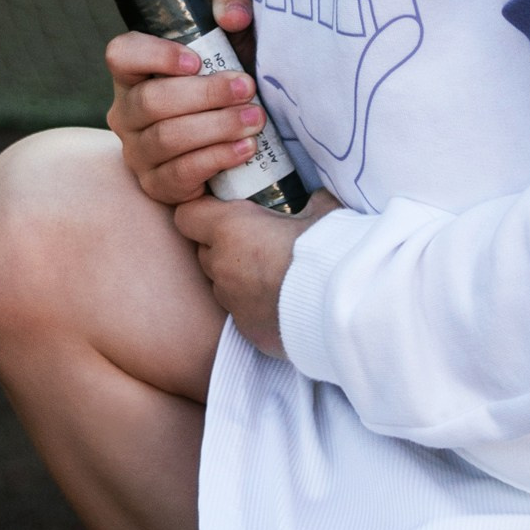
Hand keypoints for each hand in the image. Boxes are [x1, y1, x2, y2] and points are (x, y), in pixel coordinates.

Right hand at [104, 0, 270, 209]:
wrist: (242, 136)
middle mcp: (126, 111)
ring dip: (216, 127)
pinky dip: (216, 159)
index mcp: (135, 71)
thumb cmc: (229, 80)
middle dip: (205, 95)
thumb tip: (232, 15)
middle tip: (246, 88)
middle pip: (151, 101)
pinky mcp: (157, 185)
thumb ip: (233, 6)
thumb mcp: (235, 38)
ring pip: (167, 138)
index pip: (121, 54)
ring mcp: (137, 151)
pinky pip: (179, 174)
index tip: (196, 60)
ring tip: (254, 119)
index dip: (154, 55)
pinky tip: (245, 149)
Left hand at [169, 185, 342, 358]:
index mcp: (230, 229)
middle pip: (205, 252)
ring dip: (239, 277)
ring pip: (222, 285)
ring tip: (274, 273)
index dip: (201, 212)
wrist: (343, 305)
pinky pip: (242, 313)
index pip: (186, 217)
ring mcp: (232, 303)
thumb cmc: (327, 248)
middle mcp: (222, 267)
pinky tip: (284, 301)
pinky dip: (256, 306)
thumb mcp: (322, 209)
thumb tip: (315, 198)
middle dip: (223, 246)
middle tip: (257, 240)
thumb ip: (308, 201)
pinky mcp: (247, 331)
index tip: (223, 210)